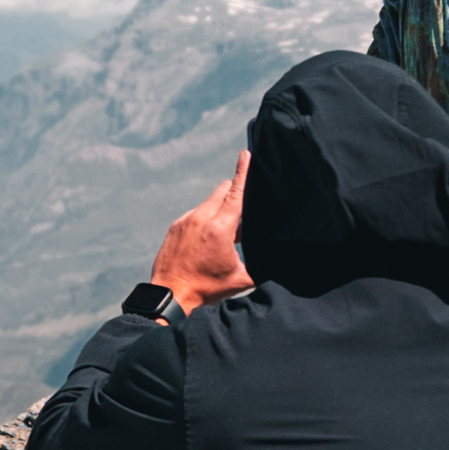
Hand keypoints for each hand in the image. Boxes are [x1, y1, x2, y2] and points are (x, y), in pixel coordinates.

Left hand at [151, 153, 250, 310]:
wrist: (171, 295)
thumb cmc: (206, 288)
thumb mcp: (241, 279)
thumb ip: (261, 266)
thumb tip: (277, 261)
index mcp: (220, 229)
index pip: (236, 193)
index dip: (244, 172)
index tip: (246, 154)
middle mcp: (200, 219)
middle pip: (222, 191)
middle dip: (234, 194)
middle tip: (242, 214)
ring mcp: (185, 221)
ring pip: (208, 203)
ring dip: (220, 211)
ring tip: (224, 235)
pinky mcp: (175, 227)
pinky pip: (195, 214)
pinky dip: (205, 220)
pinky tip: (207, 241)